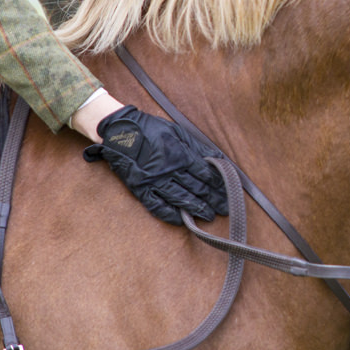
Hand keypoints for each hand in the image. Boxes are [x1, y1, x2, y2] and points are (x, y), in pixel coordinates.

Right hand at [82, 106, 227, 224]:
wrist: (120, 131)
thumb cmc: (151, 128)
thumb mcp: (178, 131)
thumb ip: (198, 147)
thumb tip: (218, 159)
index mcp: (180, 154)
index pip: (205, 174)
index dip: (219, 184)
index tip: (229, 191)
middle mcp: (169, 170)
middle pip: (196, 188)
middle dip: (213, 199)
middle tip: (226, 208)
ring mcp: (154, 181)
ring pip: (180, 199)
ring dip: (197, 209)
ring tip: (210, 216)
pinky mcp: (141, 189)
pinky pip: (157, 206)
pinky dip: (170, 215)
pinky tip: (182, 220)